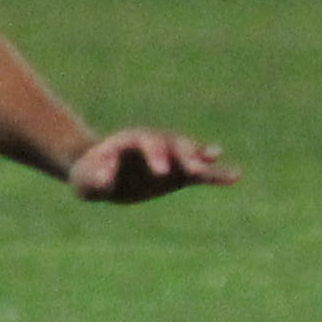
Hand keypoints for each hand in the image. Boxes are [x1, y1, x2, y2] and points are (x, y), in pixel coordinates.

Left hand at [64, 126, 237, 203]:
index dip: (156, 155)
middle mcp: (153, 144)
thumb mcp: (86, 181)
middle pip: (172, 144)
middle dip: (183, 154)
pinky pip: (200, 173)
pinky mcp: (178, 173)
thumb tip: (105, 177)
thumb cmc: (89, 176)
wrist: (100, 174)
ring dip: (200, 159)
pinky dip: (216, 173)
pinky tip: (235, 175)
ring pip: (188, 154)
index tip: (161, 172)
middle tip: (193, 169)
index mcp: (129, 141)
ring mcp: (168, 157)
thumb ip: (95, 178)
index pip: (147, 142)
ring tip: (215, 161)